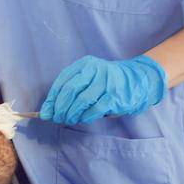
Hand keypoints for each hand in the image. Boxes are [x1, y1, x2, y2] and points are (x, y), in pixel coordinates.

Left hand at [39, 54, 167, 125]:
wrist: (137, 80)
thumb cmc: (106, 83)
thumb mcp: (88, 80)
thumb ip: (69, 92)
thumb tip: (48, 111)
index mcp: (85, 64)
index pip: (62, 81)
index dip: (52, 98)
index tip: (46, 112)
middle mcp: (95, 69)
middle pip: (70, 90)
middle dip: (60, 107)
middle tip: (57, 118)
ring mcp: (106, 82)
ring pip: (82, 101)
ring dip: (71, 114)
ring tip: (69, 120)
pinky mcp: (115, 95)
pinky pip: (95, 109)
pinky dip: (86, 117)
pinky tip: (83, 119)